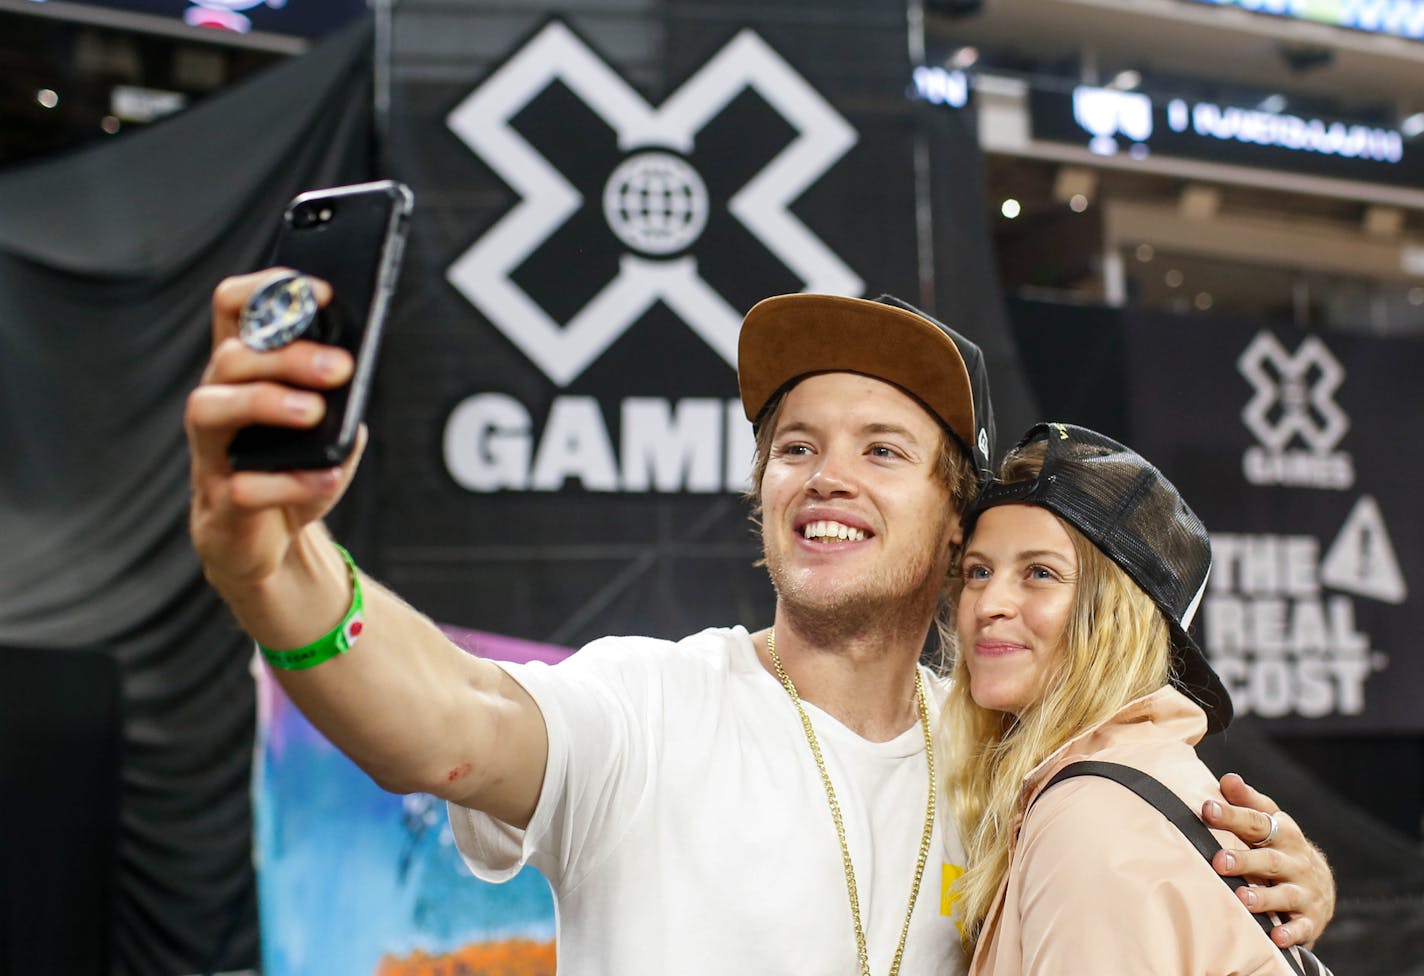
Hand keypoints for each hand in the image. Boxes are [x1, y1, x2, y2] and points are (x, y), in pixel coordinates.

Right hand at [185, 270, 361, 595]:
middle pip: (231, 357)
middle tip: (340, 367)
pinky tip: (324, 479)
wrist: (271, 543)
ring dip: (265, 402)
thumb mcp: (330, 429)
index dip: (269, 289)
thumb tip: (353, 378)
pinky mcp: (220, 502)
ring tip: (313, 413)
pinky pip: (243, 487)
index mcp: (244, 373)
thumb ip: (341, 401)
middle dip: (287, 355)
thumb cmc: (296, 470)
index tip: (320, 292)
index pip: (234, 308)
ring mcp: (211, 452)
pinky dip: (289, 483)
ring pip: (209, 407)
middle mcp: (217, 402)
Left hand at [1203, 772, 1334, 948]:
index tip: (1207, 808)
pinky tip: (1274, 936)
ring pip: (1285, 894)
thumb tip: (1228, 779)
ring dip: (1264, 897)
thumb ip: (1247, 802)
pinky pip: (1301, 927)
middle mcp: (1296, 862)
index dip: (1233, 815)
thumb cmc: (1281, 847)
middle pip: (1270, 859)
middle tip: (1219, 861)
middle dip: (1245, 860)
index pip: (1257, 822)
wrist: (1321, 887)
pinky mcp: (1309, 919)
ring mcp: (1304, 892)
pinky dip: (1289, 932)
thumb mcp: (1269, 822)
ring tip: (1242, 898)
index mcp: (1284, 834)